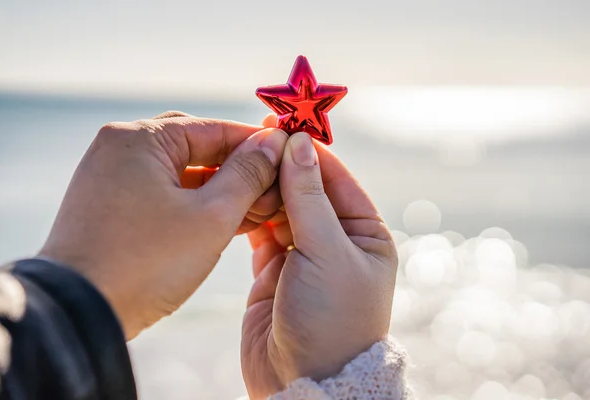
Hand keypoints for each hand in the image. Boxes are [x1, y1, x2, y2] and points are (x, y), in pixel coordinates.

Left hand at [40, 111, 287, 338]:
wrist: (80, 315)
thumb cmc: (148, 262)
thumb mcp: (211, 217)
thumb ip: (247, 175)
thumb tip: (272, 143)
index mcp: (140, 138)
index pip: (213, 129)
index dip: (256, 143)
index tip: (288, 156)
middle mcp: (120, 149)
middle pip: (196, 149)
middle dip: (238, 170)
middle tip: (272, 191)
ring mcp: (111, 178)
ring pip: (180, 174)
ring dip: (219, 191)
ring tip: (256, 213)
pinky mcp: (109, 207)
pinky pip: (162, 194)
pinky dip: (194, 205)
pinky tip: (225, 222)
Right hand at [241, 117, 397, 398]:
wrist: (304, 382)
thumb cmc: (332, 320)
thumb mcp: (328, 253)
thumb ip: (309, 198)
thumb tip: (299, 144)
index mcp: (364, 234)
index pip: (335, 178)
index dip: (309, 150)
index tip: (282, 122)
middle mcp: (335, 240)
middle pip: (305, 189)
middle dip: (281, 165)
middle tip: (252, 135)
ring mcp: (303, 254)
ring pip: (280, 207)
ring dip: (262, 187)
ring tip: (238, 161)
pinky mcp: (273, 270)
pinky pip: (260, 231)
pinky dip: (247, 213)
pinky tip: (234, 194)